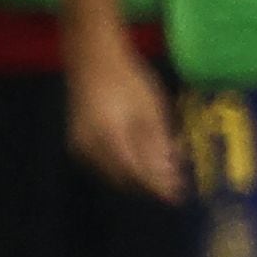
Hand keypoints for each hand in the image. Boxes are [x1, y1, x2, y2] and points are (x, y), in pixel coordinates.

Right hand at [67, 46, 181, 201]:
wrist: (92, 60)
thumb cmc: (126, 78)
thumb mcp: (150, 109)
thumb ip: (157, 142)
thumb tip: (169, 171)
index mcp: (110, 137)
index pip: (137, 173)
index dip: (158, 187)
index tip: (178, 196)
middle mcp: (90, 148)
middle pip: (123, 179)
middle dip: (149, 185)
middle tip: (174, 185)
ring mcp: (80, 147)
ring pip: (112, 175)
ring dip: (137, 178)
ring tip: (161, 172)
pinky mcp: (77, 144)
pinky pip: (102, 166)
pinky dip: (123, 169)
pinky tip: (139, 161)